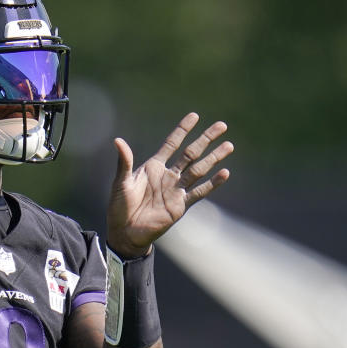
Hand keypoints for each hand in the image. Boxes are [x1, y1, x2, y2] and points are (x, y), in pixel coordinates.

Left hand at [106, 112, 232, 257]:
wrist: (125, 232)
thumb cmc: (119, 206)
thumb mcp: (120, 182)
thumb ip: (124, 162)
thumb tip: (118, 140)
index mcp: (153, 167)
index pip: (171, 144)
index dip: (182, 130)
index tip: (194, 116)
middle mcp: (168, 176)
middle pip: (191, 153)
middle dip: (205, 139)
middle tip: (221, 126)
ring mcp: (176, 190)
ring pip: (199, 170)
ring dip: (213, 158)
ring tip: (228, 145)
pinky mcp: (181, 205)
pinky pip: (199, 192)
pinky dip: (212, 183)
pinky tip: (224, 173)